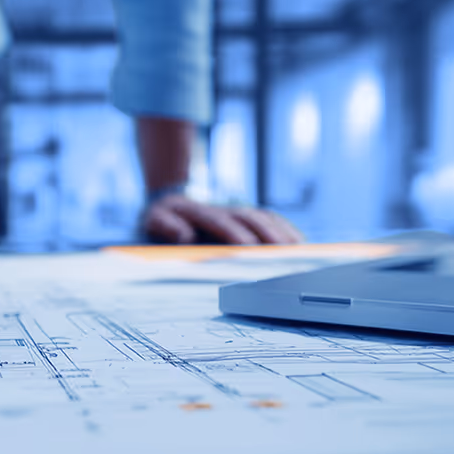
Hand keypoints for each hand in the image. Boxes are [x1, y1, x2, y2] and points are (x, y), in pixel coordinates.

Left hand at [141, 194, 302, 244]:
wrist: (169, 200)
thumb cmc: (160, 217)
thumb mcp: (153, 219)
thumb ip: (166, 225)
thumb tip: (184, 235)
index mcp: (200, 212)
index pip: (222, 222)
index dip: (236, 233)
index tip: (249, 247)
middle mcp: (224, 210)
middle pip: (250, 219)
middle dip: (267, 235)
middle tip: (284, 253)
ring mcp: (237, 211)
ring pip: (264, 219)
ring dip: (281, 233)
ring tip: (299, 251)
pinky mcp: (247, 216)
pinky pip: (271, 220)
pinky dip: (286, 230)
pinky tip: (300, 244)